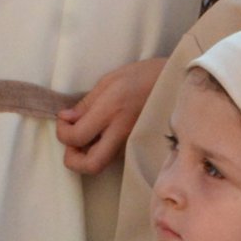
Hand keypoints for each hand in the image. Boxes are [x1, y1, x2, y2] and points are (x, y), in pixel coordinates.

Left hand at [57, 57, 165, 175]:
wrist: (178, 81)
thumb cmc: (144, 75)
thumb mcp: (111, 79)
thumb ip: (87, 102)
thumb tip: (66, 118)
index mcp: (112, 109)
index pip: (77, 136)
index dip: (62, 132)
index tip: (64, 118)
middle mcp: (121, 131)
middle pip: (90, 165)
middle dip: (72, 159)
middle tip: (71, 139)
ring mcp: (131, 142)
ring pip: (101, 165)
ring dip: (84, 156)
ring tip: (84, 134)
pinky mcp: (136, 145)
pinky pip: (112, 157)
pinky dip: (98, 151)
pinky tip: (99, 134)